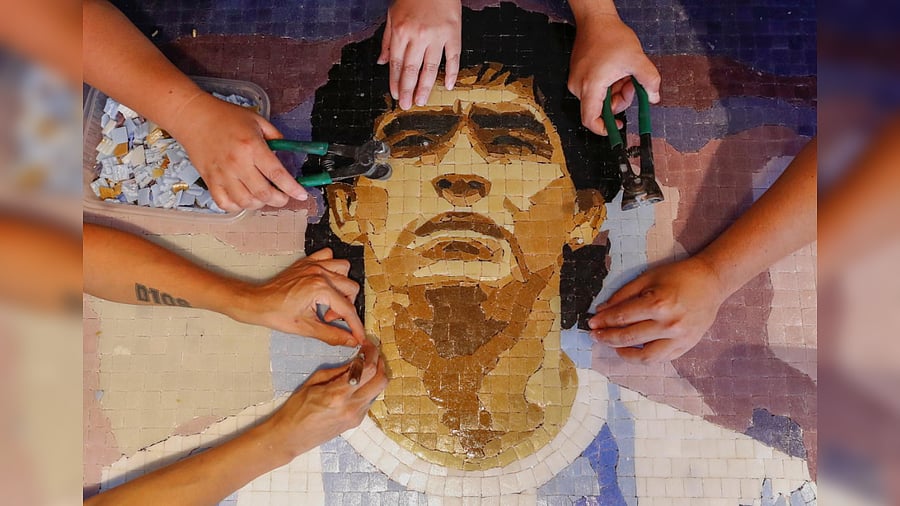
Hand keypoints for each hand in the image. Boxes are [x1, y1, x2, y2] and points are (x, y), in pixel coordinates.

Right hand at [168, 92, 307, 210]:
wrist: (193, 117)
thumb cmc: (226, 117)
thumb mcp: (257, 121)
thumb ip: (276, 138)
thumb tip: (290, 155)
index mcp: (252, 146)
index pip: (277, 174)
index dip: (292, 188)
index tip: (302, 194)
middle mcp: (237, 163)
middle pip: (263, 193)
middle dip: (280, 200)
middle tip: (284, 197)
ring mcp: (222, 174)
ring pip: (245, 202)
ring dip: (260, 204)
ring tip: (264, 196)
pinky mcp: (209, 180)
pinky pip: (225, 204)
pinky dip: (238, 206)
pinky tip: (244, 198)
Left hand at [229, 248, 364, 345]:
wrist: (256, 303)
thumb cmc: (276, 315)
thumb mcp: (306, 328)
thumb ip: (332, 334)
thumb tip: (351, 341)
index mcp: (319, 288)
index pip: (347, 308)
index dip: (355, 325)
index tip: (359, 337)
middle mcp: (319, 272)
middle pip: (351, 287)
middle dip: (345, 307)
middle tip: (329, 318)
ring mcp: (313, 264)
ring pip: (344, 269)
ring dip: (342, 286)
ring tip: (329, 300)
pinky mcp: (307, 262)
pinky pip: (329, 256)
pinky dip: (332, 268)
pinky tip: (324, 282)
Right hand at [259, 343, 387, 459]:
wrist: (290, 438)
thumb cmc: (295, 409)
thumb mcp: (313, 383)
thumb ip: (337, 371)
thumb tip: (356, 360)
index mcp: (338, 395)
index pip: (367, 370)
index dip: (371, 353)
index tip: (367, 345)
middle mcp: (351, 407)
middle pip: (381, 381)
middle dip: (380, 363)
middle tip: (372, 353)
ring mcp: (356, 417)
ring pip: (378, 391)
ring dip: (376, 376)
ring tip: (366, 365)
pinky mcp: (356, 423)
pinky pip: (369, 400)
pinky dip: (368, 388)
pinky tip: (358, 383)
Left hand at [377, 0, 461, 109]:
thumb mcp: (392, 15)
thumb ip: (387, 40)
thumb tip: (382, 62)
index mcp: (400, 32)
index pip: (396, 64)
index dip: (395, 82)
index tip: (396, 95)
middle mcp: (417, 36)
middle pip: (411, 70)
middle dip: (408, 90)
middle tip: (407, 105)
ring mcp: (437, 36)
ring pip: (430, 68)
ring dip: (425, 87)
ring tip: (422, 101)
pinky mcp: (453, 33)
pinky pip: (453, 57)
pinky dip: (451, 72)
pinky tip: (448, 85)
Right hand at [567, 13, 659, 134]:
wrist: (596, 21)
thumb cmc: (611, 37)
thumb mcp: (637, 59)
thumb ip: (649, 81)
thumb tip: (653, 97)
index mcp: (590, 86)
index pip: (590, 120)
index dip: (604, 129)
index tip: (618, 127)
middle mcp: (578, 87)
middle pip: (600, 109)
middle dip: (619, 99)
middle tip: (631, 83)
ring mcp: (577, 82)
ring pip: (600, 99)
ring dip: (616, 91)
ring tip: (623, 72)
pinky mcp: (578, 77)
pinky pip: (596, 90)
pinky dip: (609, 85)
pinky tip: (615, 70)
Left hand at [588, 257, 725, 363]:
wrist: (712, 281)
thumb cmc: (678, 275)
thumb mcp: (647, 277)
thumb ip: (623, 295)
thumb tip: (601, 311)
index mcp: (658, 303)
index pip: (622, 317)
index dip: (603, 321)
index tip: (591, 323)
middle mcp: (669, 324)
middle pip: (629, 337)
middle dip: (607, 337)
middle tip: (594, 335)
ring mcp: (679, 338)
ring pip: (644, 357)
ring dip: (624, 353)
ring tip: (613, 346)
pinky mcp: (687, 346)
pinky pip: (661, 359)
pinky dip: (644, 357)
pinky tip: (633, 350)